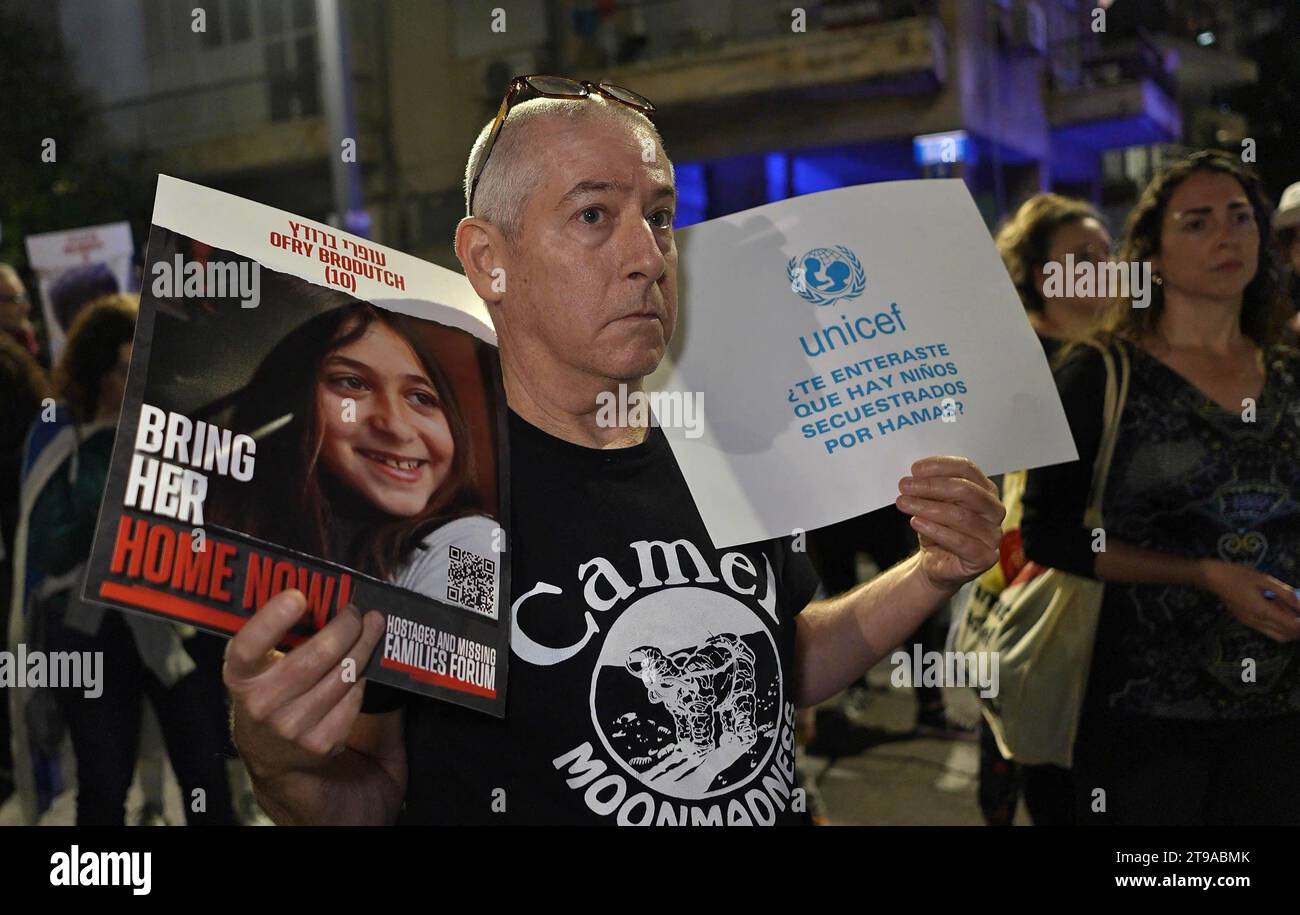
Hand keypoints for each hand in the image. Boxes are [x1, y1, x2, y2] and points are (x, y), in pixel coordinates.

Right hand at [225, 589, 385, 778]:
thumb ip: (277, 635)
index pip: (248, 647)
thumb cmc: (268, 691)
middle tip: (357, 611)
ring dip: (363, 647)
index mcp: (240, 677)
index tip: (298, 596)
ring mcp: (292, 727)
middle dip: (344, 628)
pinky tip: (359, 666)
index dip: (271, 620)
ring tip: (371, 627)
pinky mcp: (321, 743)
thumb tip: (319, 591)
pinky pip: (353, 698)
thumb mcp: (257, 666)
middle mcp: (262, 705)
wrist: (271, 753)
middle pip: (315, 658)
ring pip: (342, 676)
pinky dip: (360, 678)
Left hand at [895, 456, 1003, 593]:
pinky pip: (960, 542)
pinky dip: (935, 530)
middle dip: (931, 486)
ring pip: (960, 516)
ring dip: (927, 507)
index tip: (914, 469)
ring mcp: (993, 534)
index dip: (940, 466)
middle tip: (905, 485)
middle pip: (966, 490)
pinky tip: (916, 522)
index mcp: (985, 490)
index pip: (967, 469)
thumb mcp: (932, 503)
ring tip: (904, 503)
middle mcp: (994, 510)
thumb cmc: (937, 528)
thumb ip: (929, 488)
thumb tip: (915, 477)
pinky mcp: (985, 556)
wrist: (936, 562)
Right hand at [1199, 560, 1299, 642]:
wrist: (1213, 578)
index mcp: (1263, 610)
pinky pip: (1268, 630)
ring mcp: (1250, 624)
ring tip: (1290, 611)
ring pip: (1278, 636)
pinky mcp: (1246, 622)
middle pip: (1286, 635)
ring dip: (1289, 629)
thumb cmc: (1239, 575)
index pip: (1292, 626)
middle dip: (1298, 629)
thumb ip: (1286, 593)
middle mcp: (1257, 622)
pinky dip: (1278, 625)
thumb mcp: (1265, 580)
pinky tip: (1278, 610)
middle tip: (1299, 613)